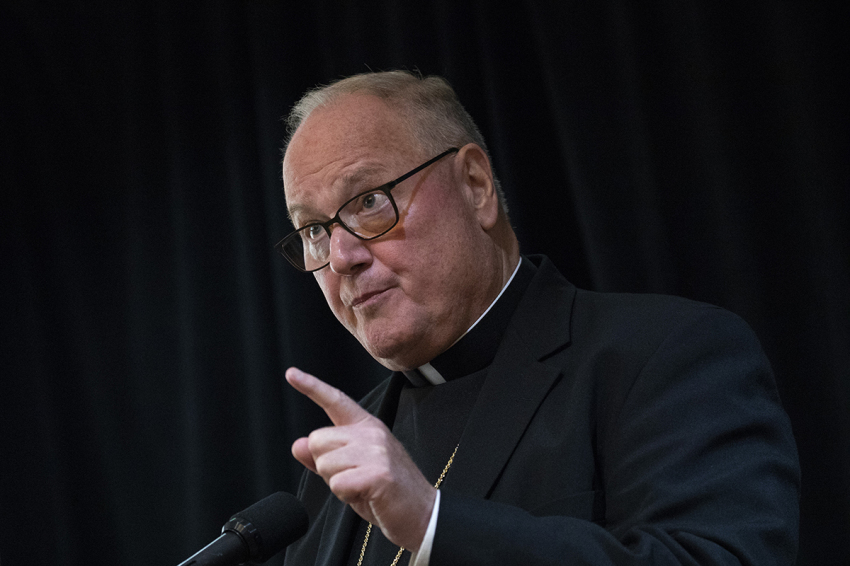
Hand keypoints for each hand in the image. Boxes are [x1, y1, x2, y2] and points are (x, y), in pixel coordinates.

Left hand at [286, 367, 435, 550]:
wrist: (421, 513)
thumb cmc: (385, 492)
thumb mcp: (351, 471)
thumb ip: (324, 457)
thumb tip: (297, 444)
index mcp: (366, 426)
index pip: (335, 400)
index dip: (311, 386)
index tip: (291, 373)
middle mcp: (371, 432)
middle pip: (317, 440)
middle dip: (325, 466)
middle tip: (353, 478)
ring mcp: (377, 451)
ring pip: (325, 464)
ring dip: (337, 483)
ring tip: (362, 487)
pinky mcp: (378, 472)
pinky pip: (338, 484)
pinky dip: (346, 496)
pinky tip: (367, 495)